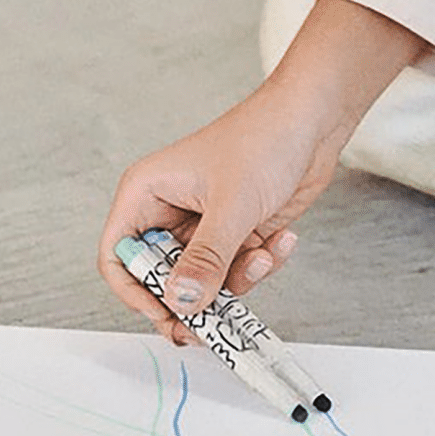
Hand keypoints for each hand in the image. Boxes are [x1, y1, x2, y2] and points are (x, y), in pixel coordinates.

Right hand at [98, 0, 426, 340]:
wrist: (316, 119)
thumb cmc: (265, 137)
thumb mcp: (233, 204)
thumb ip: (207, 258)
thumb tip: (181, 303)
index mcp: (147, 193)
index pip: (118, 257)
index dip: (135, 292)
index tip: (167, 314)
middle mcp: (170, 210)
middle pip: (162, 277)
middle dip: (195, 295)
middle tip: (217, 316)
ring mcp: (205, 223)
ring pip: (205, 280)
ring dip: (238, 278)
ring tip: (264, 255)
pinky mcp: (237, 231)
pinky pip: (237, 268)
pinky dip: (261, 263)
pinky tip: (282, 240)